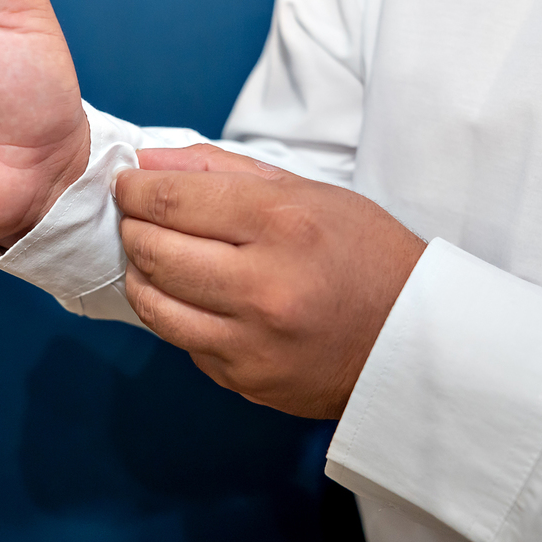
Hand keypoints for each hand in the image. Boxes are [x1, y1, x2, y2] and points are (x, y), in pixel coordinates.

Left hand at [112, 145, 425, 418]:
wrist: (414, 340)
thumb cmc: (361, 253)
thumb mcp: (306, 191)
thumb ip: (219, 170)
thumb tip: (148, 162)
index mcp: (283, 224)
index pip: (173, 200)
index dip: (135, 189)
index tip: (128, 185)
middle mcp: (265, 285)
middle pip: (154, 250)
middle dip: (133, 227)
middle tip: (138, 218)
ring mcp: (253, 341)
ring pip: (154, 303)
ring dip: (142, 274)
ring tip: (156, 257)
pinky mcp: (246, 380)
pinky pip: (183, 342)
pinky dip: (177, 315)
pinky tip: (196, 298)